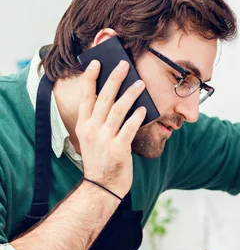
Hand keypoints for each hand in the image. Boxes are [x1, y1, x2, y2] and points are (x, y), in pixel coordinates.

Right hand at [76, 59, 146, 197]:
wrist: (102, 186)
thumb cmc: (100, 160)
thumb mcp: (91, 139)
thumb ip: (99, 120)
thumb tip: (116, 98)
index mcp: (84, 125)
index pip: (86, 97)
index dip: (91, 78)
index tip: (97, 63)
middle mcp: (92, 129)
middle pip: (104, 98)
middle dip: (114, 79)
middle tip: (124, 64)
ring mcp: (105, 139)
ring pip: (118, 109)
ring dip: (130, 94)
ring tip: (140, 83)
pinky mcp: (119, 148)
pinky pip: (130, 128)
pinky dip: (137, 116)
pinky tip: (144, 108)